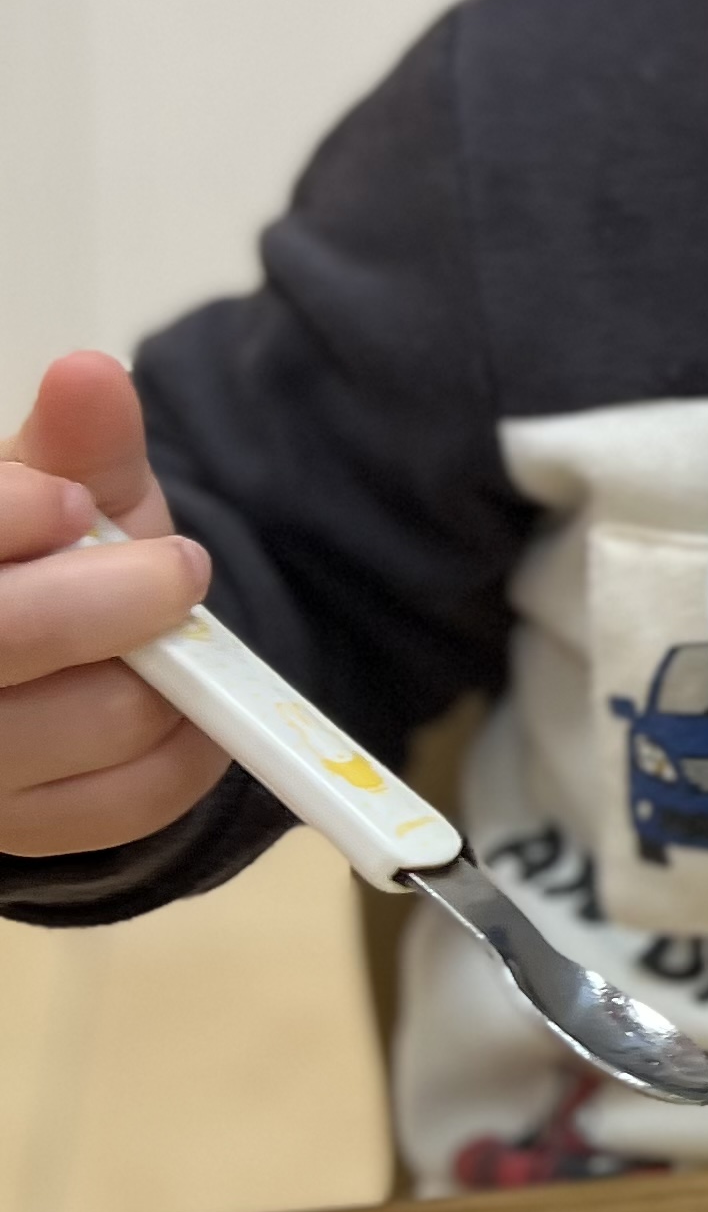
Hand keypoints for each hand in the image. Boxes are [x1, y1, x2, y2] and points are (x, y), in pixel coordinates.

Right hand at [0, 352, 225, 857]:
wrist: (50, 659)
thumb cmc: (41, 559)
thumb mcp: (54, 487)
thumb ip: (75, 443)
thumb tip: (91, 375)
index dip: (5, 523)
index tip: (71, 504)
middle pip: (5, 642)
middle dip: (104, 602)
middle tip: (177, 569)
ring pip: (80, 727)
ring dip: (160, 672)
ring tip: (172, 634)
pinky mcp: (21, 836)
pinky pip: (127, 803)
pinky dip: (185, 748)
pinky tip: (185, 705)